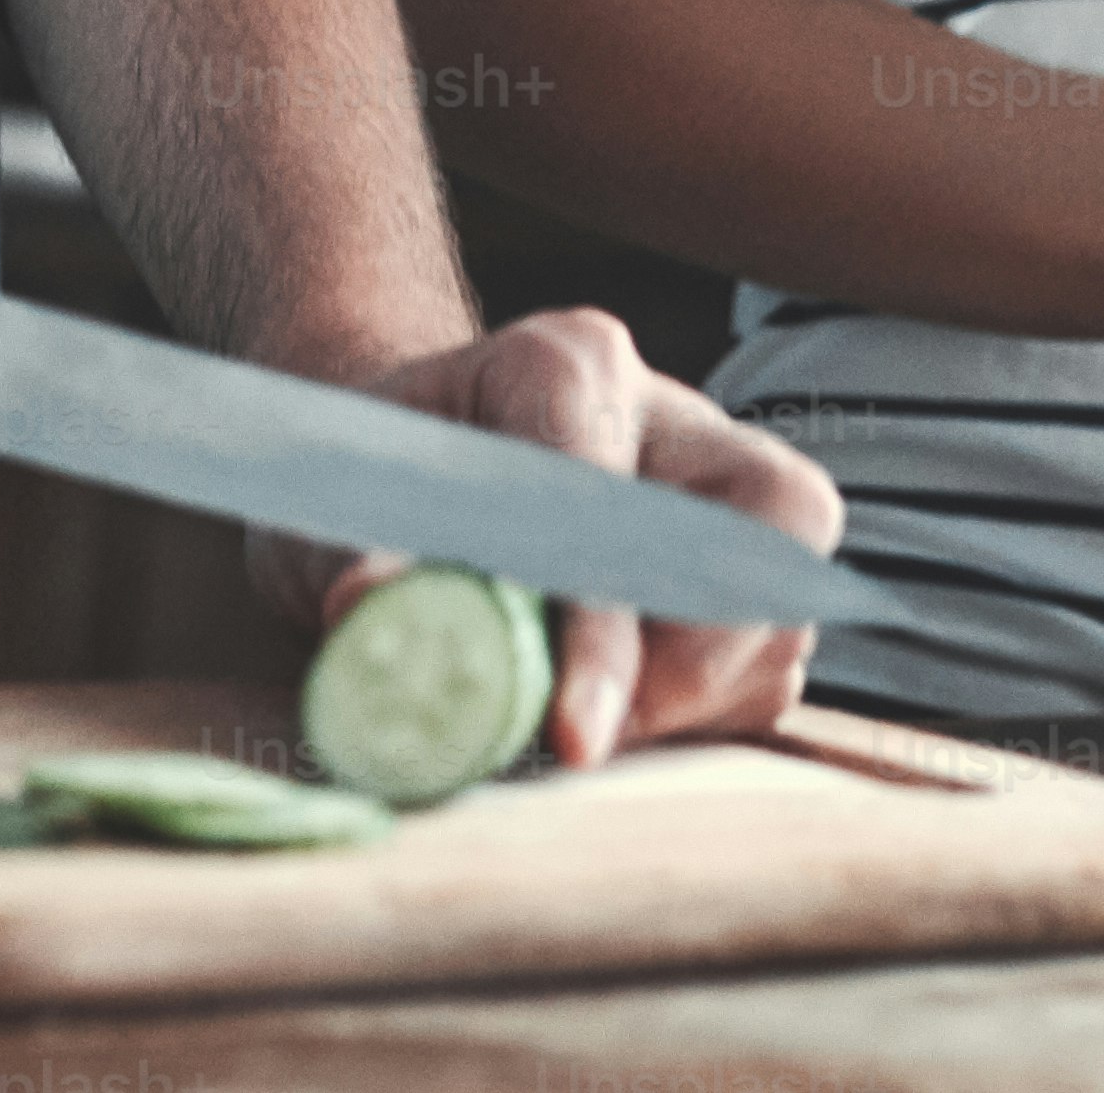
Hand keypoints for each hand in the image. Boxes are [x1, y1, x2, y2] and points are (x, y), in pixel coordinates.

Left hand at [241, 308, 842, 763]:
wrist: (396, 462)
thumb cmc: (364, 477)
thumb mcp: (327, 507)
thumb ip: (354, 555)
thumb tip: (369, 607)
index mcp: (564, 365)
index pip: (612, 500)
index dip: (602, 631)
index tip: (575, 739)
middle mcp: (666, 414)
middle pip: (766, 532)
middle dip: (699, 659)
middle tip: (593, 733)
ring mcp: (716, 486)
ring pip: (776, 612)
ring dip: (693, 700)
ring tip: (573, 719)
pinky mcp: (736, 565)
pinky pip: (765, 664)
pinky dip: (698, 714)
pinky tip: (610, 711)